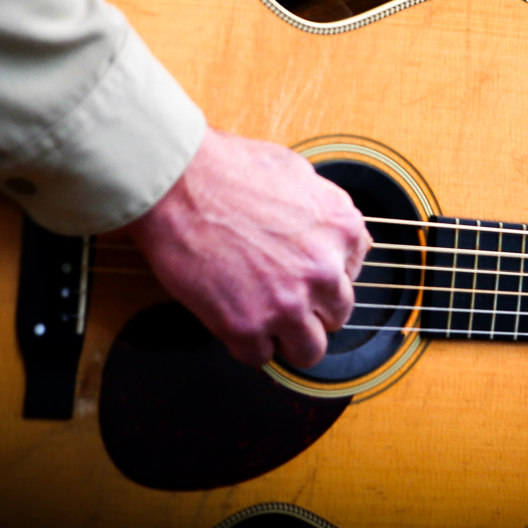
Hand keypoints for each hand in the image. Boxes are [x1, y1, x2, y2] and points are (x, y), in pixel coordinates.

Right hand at [127, 130, 371, 368]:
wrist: (176, 181)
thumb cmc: (228, 169)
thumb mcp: (299, 173)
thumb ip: (326, 210)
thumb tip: (336, 233)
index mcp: (342, 230)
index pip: (351, 274)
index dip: (322, 274)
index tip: (302, 272)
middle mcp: (323, 271)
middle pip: (336, 315)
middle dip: (311, 308)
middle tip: (281, 294)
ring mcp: (287, 303)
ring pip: (309, 351)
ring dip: (288, 339)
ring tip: (264, 319)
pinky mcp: (247, 326)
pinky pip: (260, 357)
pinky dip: (247, 344)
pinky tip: (234, 318)